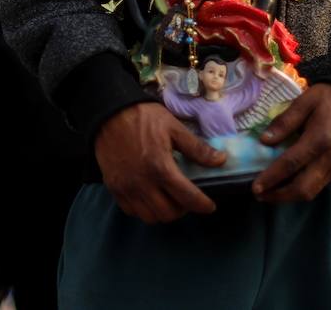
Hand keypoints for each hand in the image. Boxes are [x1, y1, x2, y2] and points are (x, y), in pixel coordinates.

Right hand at [94, 102, 225, 223]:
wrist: (109, 113)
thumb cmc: (144, 117)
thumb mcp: (174, 127)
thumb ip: (197, 148)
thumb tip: (221, 160)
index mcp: (161, 167)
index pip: (188, 198)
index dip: (203, 205)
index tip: (210, 206)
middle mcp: (143, 183)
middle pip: (169, 213)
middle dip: (183, 209)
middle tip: (186, 197)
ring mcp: (126, 188)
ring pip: (150, 217)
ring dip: (164, 212)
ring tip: (169, 198)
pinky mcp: (114, 188)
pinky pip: (131, 212)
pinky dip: (144, 210)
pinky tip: (150, 197)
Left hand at [252, 83, 330, 201]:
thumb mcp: (306, 100)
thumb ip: (285, 121)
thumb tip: (264, 140)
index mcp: (320, 139)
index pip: (291, 164)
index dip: (272, 177)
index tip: (256, 187)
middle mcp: (330, 158)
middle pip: (303, 188)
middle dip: (279, 196)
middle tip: (259, 195)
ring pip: (312, 191)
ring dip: (289, 196)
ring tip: (269, 194)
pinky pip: (319, 185)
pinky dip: (301, 189)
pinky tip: (287, 184)